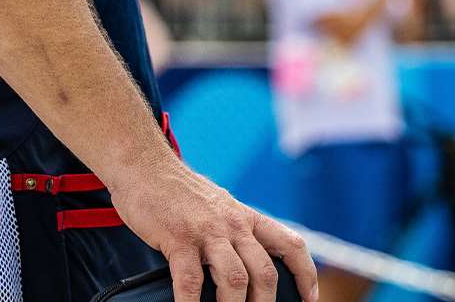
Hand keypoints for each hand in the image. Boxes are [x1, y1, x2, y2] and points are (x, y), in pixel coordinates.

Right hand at [109, 157, 317, 301]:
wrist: (145, 165)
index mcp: (247, 218)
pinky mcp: (178, 238)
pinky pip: (190, 281)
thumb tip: (245, 271)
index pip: (291, 245)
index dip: (305, 275)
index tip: (309, 299)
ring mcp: (207, 231)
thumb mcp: (218, 207)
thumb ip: (233, 234)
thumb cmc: (179, 194)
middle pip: (265, 272)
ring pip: (235, 279)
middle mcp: (234, 224)